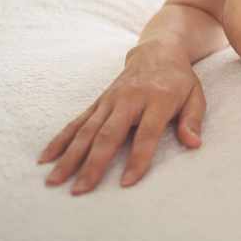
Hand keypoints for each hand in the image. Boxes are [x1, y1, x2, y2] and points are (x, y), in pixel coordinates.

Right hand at [38, 40, 205, 194]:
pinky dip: (60, 139)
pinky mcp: (98, 101)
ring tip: (54, 181)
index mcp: (157, 99)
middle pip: (109, 133)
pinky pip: (77, 121)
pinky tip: (46, 158)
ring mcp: (110, 100)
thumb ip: (193, 120)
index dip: (138, 158)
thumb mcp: (195, 95)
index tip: (126, 182)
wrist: (157, 50)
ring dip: (69, 156)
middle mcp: (130, 99)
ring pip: (87, 130)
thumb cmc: (179, 79)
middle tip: (80, 190)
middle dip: (93, 163)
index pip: (147, 133)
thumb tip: (194, 144)